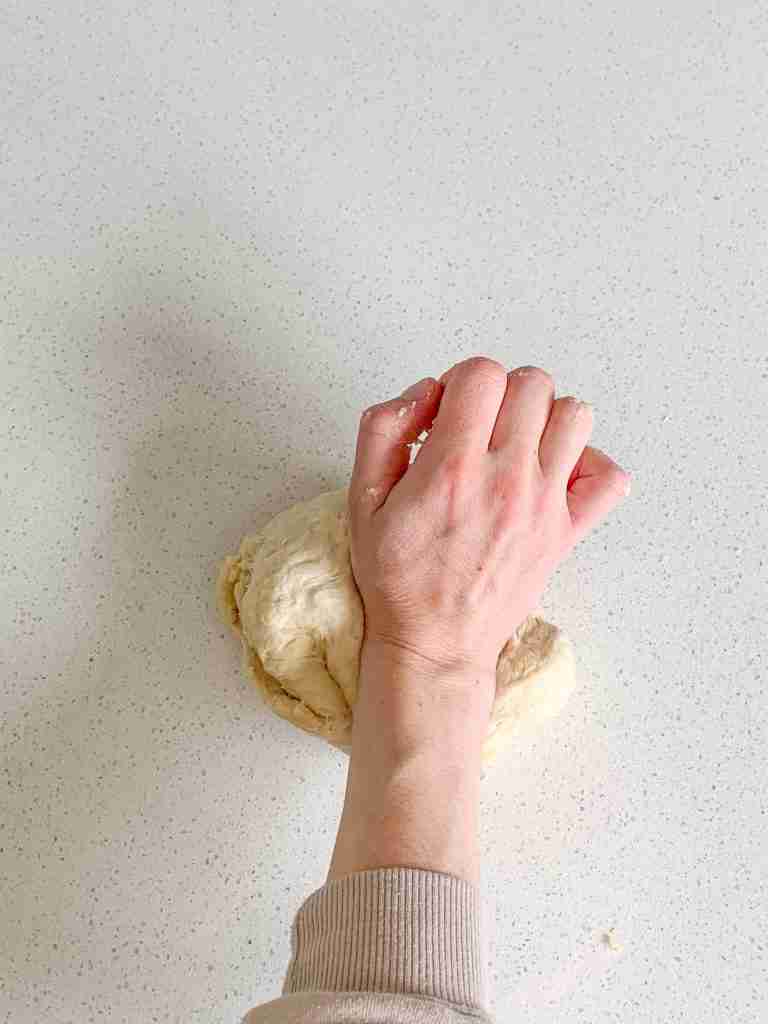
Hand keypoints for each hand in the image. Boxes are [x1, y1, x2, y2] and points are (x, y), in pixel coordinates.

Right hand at [349, 357, 630, 682]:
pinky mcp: (567, 531)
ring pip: (576, 415)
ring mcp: (544, 504)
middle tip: (479, 425)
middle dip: (502, 392)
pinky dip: (589, 464)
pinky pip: (609, 477)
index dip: (461, 380)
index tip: (449, 410)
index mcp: (452, 468)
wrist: (435, 643)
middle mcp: (506, 479)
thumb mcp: (360, 499)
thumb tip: (425, 391)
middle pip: (532, 384)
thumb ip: (382, 430)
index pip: (482, 374)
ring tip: (517, 444)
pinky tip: (555, 474)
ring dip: (545, 417)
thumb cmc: (397, 577)